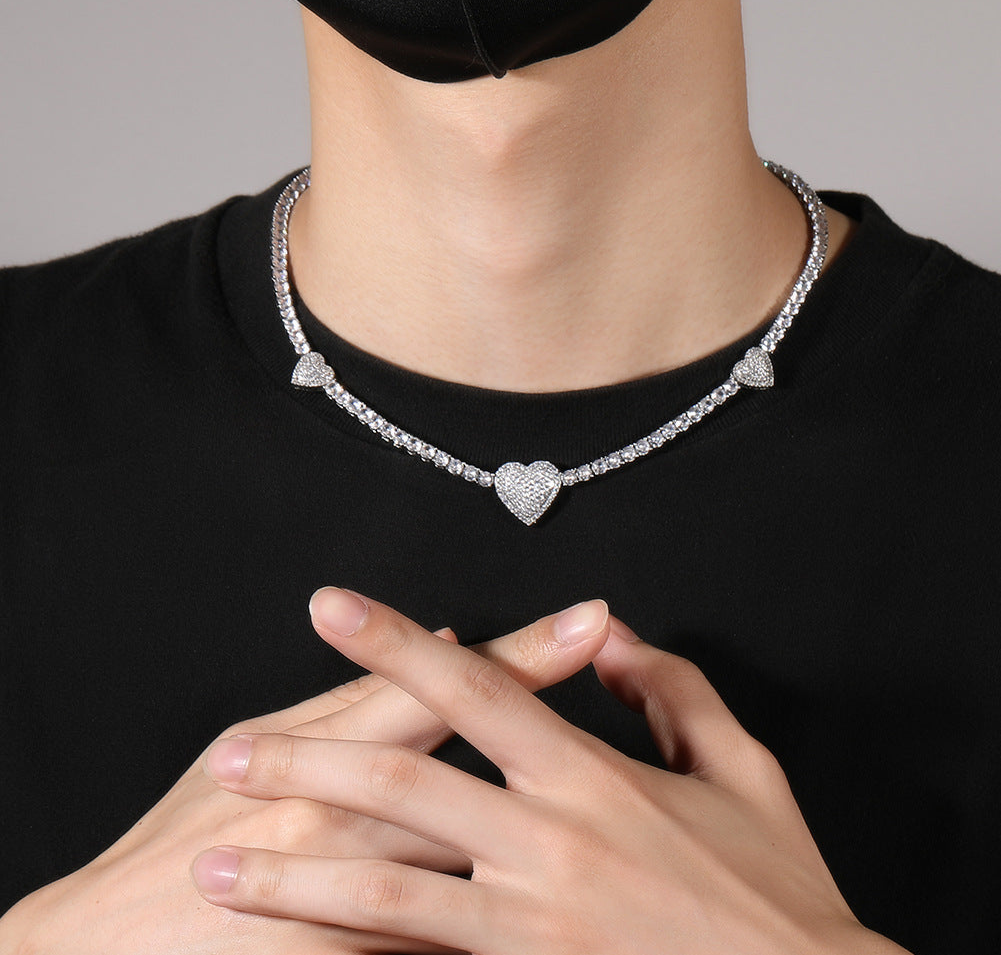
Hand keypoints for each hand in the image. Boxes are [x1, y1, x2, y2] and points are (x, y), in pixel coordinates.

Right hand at [0, 593, 610, 954]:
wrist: (120, 948)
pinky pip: (447, 935)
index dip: (521, 651)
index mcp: (324, 751)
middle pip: (476, 751)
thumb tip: (435, 650)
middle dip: (553, 707)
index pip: (442, 687)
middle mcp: (354, 815)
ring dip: (555, 817)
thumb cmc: (182, 833)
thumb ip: (343, 702)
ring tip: (632, 802)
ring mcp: (366, 894)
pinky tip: (553, 905)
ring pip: (481, 846)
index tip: (588, 617)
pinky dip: (502, 913)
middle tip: (627, 673)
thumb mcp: (247, 744)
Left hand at [192, 589, 911, 954]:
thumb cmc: (778, 890)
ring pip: (382, 885)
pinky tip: (297, 946)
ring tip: (214, 862)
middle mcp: (547, 840)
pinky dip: (354, 947)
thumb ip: (674, 690)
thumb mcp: (744, 768)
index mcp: (591, 775)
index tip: (331, 606)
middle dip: (302, 759)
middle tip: (223, 751)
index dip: (397, 638)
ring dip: (291, 872)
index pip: (474, 685)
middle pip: (400, 780)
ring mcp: (530, 920)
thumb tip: (614, 634)